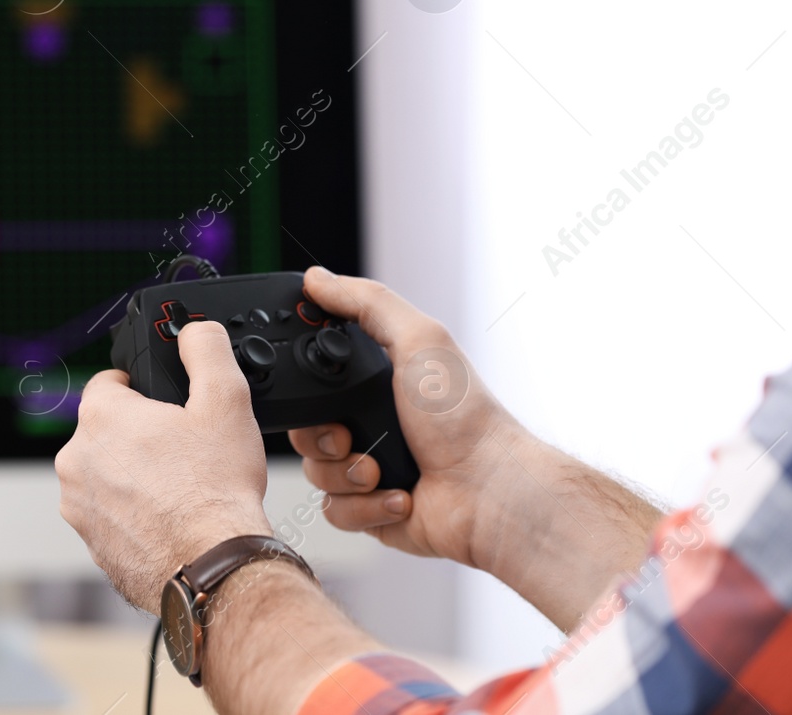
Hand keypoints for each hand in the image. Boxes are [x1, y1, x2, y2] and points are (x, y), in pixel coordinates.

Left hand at [56, 321, 272, 608]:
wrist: (213, 566)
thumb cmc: (216, 491)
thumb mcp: (226, 400)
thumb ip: (206, 350)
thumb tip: (195, 330)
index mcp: (101, 417)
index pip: (109, 382)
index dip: (143, 389)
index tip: (167, 405)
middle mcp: (76, 459)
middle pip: (107, 429)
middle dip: (139, 434)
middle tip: (182, 448)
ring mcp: (78, 504)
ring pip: (106, 472)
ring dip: (133, 473)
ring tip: (179, 486)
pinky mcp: (89, 541)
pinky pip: (109, 512)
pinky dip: (132, 511)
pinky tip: (168, 517)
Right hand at [288, 267, 519, 573]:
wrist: (487, 489)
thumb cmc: (464, 415)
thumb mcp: (419, 338)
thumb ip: (366, 303)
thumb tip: (319, 279)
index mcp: (378, 385)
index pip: (317, 381)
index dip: (308, 386)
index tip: (318, 389)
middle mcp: (371, 426)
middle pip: (304, 430)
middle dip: (323, 437)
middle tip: (349, 435)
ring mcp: (370, 469)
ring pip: (314, 474)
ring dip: (347, 473)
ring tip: (381, 468)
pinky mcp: (371, 511)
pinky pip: (335, 511)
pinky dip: (364, 506)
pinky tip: (399, 494)